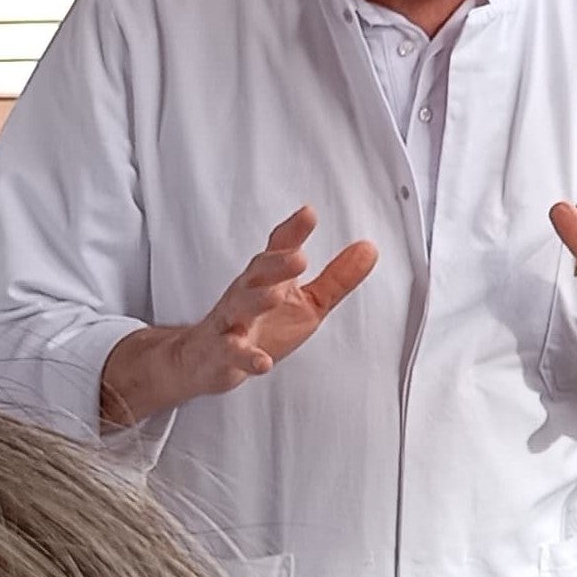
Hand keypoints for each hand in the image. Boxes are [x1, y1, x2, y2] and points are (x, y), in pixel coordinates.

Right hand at [98, 207, 377, 427]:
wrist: (208, 359)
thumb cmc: (261, 325)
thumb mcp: (306, 301)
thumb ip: (336, 278)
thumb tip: (369, 249)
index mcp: (268, 276)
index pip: (278, 247)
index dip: (292, 230)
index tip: (308, 214)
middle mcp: (247, 292)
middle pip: (258, 272)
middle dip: (275, 262)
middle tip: (298, 256)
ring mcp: (231, 321)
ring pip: (240, 306)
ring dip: (257, 300)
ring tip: (275, 295)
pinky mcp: (223, 352)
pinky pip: (232, 352)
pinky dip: (247, 357)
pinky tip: (263, 362)